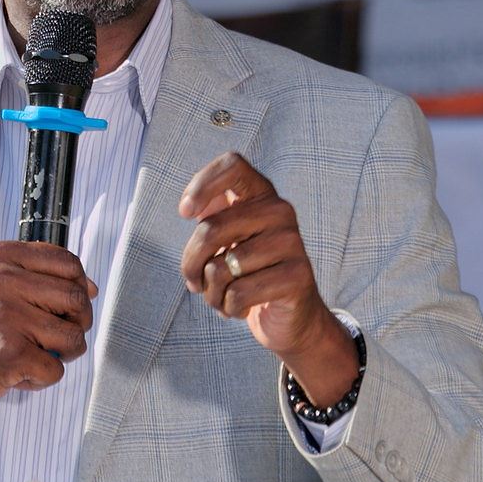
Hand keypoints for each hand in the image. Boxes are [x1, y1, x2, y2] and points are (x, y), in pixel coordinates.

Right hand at [0, 241, 96, 448]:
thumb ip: (37, 278)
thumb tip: (90, 288)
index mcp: (1, 257)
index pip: (68, 262)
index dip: (79, 287)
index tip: (70, 304)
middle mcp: (3, 281)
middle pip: (76, 299)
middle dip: (78, 323)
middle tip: (59, 336)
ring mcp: (7, 317)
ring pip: (73, 336)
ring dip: (64, 353)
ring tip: (38, 355)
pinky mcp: (11, 354)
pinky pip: (56, 368)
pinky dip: (42, 378)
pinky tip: (19, 373)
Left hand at [178, 153, 356, 404]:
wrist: (290, 316)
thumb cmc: (249, 274)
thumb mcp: (228, 241)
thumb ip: (210, 218)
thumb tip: (190, 208)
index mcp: (262, 194)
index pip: (233, 165)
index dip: (202, 184)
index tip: (185, 213)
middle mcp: (280, 211)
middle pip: (210, 229)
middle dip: (191, 265)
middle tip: (195, 283)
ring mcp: (292, 242)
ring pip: (221, 268)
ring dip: (212, 293)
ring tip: (223, 297)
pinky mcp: (297, 276)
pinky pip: (239, 293)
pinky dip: (230, 308)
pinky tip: (242, 308)